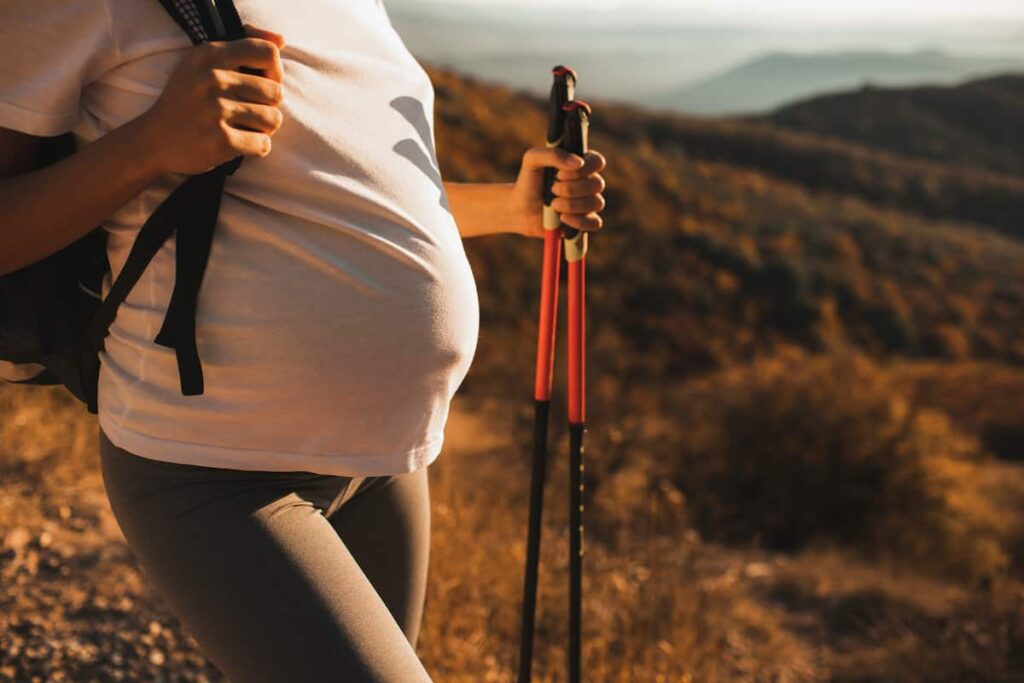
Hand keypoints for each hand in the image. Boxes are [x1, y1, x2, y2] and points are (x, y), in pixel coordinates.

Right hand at [138, 24, 286, 175]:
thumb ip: (242, 46)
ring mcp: (216, 110)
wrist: (154, 140)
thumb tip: (282, 40)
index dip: (274, 72)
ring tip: (244, 128)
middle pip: (276, 92)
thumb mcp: (203, 63)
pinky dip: (257, 148)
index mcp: (210, 55)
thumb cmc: (188, 100)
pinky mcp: (220, 140)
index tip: (263, 83)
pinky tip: (239, 144)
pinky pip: (263, 144)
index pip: (268, 54)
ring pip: (273, 119)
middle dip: (268, 107)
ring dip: (264, 129)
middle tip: (248, 113)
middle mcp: (213, 79)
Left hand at [509, 146, 606, 238]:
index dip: (583, 169)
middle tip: (552, 189)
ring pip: (597, 203)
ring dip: (572, 205)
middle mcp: (587, 182)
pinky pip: (595, 223)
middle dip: (572, 189)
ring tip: (553, 205)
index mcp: (580, 164)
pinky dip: (579, 221)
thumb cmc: (528, 181)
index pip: (597, 162)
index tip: (560, 174)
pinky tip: (562, 218)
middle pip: (598, 184)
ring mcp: (587, 202)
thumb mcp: (532, 160)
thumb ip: (552, 154)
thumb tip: (578, 163)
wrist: (520, 208)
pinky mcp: (584, 221)